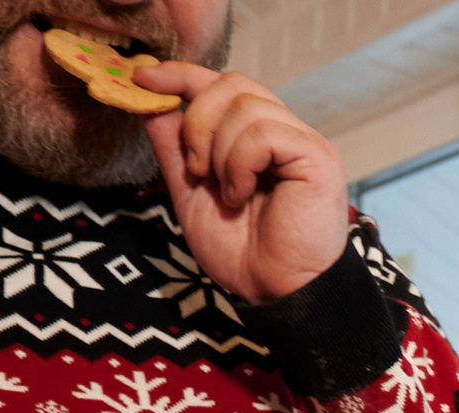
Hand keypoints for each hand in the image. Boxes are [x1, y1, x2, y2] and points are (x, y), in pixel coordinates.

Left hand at [136, 64, 349, 304]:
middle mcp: (284, 133)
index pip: (221, 84)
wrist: (272, 292)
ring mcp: (303, 143)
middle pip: (231, 83)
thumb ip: (174, 146)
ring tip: (227, 193)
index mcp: (257, 138)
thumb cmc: (241, 252)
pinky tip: (241, 194)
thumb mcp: (190, 192)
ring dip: (219, 151)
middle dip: (197, 120)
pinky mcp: (317, 157)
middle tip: (196, 170)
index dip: (181, 74)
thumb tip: (149, 99)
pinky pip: (263, 132)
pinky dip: (239, 163)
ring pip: (245, 105)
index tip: (142, 76)